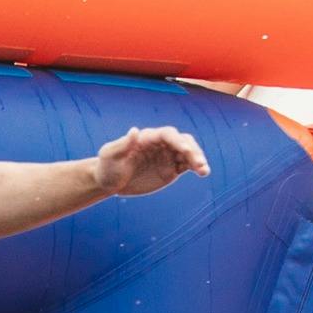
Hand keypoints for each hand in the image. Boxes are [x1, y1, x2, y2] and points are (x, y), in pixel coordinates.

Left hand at [92, 126, 210, 197]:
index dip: (178, 141)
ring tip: (204, 171)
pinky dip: (197, 167)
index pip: (168, 134)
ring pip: (189, 152)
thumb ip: (122, 144)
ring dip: (198, 159)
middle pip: (182, 141)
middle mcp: (160, 144)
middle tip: (198, 164)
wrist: (109, 182)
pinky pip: (188, 165)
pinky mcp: (171, 168)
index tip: (186, 151)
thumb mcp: (110, 155)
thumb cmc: (107, 167)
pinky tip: (203, 172)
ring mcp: (167, 156)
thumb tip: (134, 131)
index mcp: (148, 138)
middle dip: (193, 150)